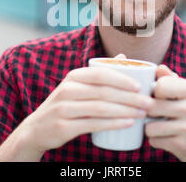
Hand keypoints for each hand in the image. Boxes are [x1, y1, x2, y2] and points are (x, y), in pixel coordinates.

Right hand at [19, 54, 152, 155]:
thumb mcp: (77, 85)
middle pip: (104, 92)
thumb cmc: (66, 105)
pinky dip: (112, 124)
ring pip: (100, 108)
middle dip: (130, 97)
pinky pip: (93, 124)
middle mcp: (67, 90)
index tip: (141, 86)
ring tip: (142, 114)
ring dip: (125, 111)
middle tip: (149, 103)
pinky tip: (127, 124)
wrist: (36, 129)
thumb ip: (100, 72)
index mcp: (73, 77)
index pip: (101, 74)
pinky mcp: (63, 126)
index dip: (123, 79)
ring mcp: (64, 108)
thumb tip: (124, 56)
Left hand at [145, 65, 185, 161]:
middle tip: (158, 115)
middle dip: (150, 112)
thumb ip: (172, 80)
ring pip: (149, 126)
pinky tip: (166, 138)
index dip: (155, 93)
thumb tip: (159, 68)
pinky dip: (156, 140)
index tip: (162, 98)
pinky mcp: (183, 145)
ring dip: (151, 128)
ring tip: (162, 127)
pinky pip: (154, 140)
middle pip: (151, 106)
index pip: (160, 85)